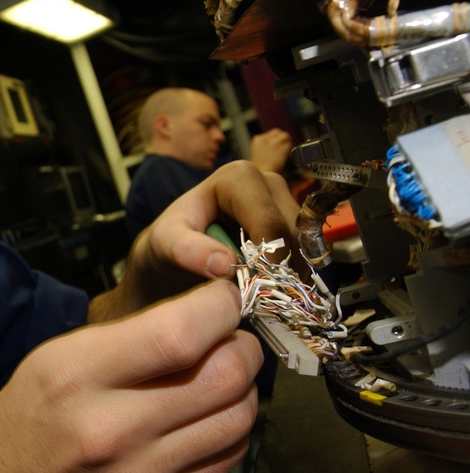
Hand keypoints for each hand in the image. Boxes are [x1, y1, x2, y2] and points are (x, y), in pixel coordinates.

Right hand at [0, 280, 261, 472]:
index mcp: (74, 377)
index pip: (179, 333)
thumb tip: (197, 315)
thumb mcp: (48, 364)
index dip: (218, 307)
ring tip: (222, 374)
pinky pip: (228, 455)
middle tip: (231, 336)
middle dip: (242, 344)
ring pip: (238, 416)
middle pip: (223, 374)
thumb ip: (121, 339)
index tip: (222, 297)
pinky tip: (209, 415)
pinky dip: (231, 426)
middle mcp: (111, 428)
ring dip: (244, 386)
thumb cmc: (21, 432)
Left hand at [96, 160, 299, 316]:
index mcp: (237, 177)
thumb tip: (224, 263)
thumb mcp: (166, 244)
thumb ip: (188, 251)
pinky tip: (274, 289)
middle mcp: (266, 183)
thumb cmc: (167, 243)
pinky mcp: (291, 224)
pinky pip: (307, 253)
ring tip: (267, 294)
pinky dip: (294, 274)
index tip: (261, 285)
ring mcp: (282, 202)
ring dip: (292, 272)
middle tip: (265, 295)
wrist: (172, 255)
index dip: (269, 255)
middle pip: (293, 231)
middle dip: (282, 265)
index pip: (268, 219)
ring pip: (305, 243)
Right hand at [249, 128, 292, 172]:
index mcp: (257, 140)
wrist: (262, 175)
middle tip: (282, 148)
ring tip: (285, 151)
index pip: (270, 133)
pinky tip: (286, 156)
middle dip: (281, 139)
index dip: (275, 139)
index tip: (276, 147)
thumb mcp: (257, 154)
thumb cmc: (259, 170)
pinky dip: (289, 150)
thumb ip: (264, 146)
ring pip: (285, 136)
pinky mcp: (282, 148)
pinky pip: (289, 144)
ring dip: (287, 142)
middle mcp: (266, 139)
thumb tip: (274, 144)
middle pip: (278, 132)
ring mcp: (274, 143)